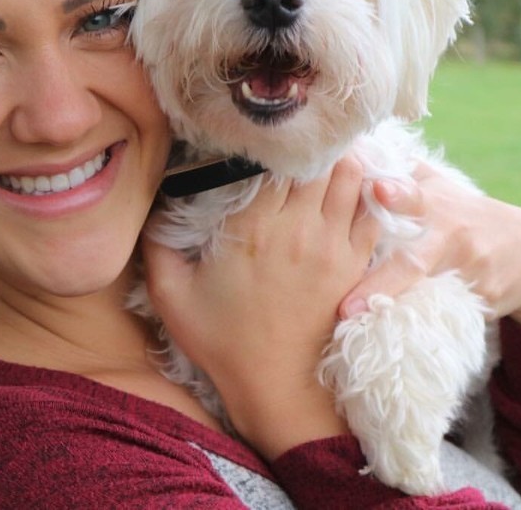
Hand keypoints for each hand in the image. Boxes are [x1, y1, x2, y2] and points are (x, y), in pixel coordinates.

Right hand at [143, 157, 379, 458]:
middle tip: (295, 138)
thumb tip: (149, 208)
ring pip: (351, 176)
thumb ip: (155, 246)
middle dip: (309, 142)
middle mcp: (297, 228)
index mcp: (253, 227)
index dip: (269, 138)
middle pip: (319, 156)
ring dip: (340, 160)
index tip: (258, 134)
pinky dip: (365, 193)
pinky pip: (372, 212)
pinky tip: (349, 190)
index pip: (273, 156)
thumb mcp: (170, 295)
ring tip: (323, 156)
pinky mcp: (354, 265)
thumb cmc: (221, 341)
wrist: (276, 386)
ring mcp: (331, 245)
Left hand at [340, 163, 520, 336]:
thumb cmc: (465, 217)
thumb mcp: (444, 189)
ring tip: (351, 327)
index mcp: (439, 207)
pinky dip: (413, 325)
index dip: (399, 194)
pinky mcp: (479, 305)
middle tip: (346, 306)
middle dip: (382, 284)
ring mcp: (468, 276)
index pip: (417, 197)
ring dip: (390, 312)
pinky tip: (383, 337)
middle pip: (414, 263)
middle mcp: (453, 240)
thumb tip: (361, 147)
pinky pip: (439, 317)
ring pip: (424, 297)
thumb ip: (404, 172)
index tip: (378, 188)